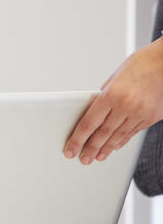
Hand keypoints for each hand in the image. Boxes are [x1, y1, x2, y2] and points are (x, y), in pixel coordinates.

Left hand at [64, 38, 162, 163]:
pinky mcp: (152, 117)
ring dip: (106, 149)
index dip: (77, 140)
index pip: (88, 124)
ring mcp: (141, 113)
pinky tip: (114, 147)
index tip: (70, 149)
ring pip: (118, 137)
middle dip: (90, 149)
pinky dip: (122, 141)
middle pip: (102, 134)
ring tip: (96, 157)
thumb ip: (103, 96)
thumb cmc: (142, 64)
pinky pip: (133, 133)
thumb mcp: (114, 77)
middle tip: (82, 159)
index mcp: (112, 94)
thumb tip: (92, 111)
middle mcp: (126, 106)